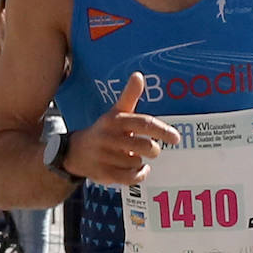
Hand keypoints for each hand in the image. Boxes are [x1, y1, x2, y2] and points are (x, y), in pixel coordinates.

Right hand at [65, 72, 179, 184]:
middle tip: (151, 149)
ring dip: (139, 161)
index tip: (176, 138)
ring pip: (138, 162)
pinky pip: (131, 177)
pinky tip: (137, 169)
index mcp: (115, 120)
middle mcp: (109, 137)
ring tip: (131, 156)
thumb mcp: (116, 112)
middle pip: (145, 146)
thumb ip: (129, 95)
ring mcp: (105, 156)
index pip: (143, 123)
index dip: (162, 130)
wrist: (76, 151)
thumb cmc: (105, 131)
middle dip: (152, 150)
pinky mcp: (103, 172)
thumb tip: (138, 75)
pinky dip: (138, 174)